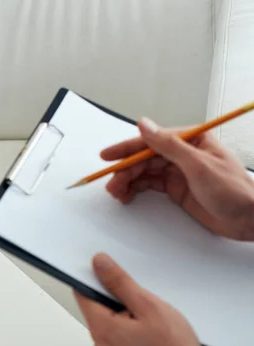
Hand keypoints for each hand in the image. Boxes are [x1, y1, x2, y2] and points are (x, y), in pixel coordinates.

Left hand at [75, 254, 228, 345]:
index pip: (82, 294)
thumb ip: (119, 283)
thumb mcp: (147, 305)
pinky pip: (119, 334)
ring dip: (126, 312)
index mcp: (101, 329)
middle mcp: (100, 344)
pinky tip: (151, 329)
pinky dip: (131, 326)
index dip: (93, 278)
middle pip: (97, 307)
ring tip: (150, 318)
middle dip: (116, 297)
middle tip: (140, 299)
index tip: (106, 269)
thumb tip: (99, 264)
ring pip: (110, 320)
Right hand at [102, 118, 253, 240]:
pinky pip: (150, 186)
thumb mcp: (198, 165)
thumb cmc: (234, 191)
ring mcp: (179, 173)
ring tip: (116, 193)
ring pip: (145, 173)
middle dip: (125, 171)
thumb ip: (168, 145)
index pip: (151, 142)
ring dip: (128, 182)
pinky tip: (127, 196)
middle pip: (144, 159)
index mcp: (190, 141)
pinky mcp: (177, 190)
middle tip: (112, 185)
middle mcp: (182, 155)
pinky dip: (136, 190)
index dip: (126, 149)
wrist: (251, 220)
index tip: (106, 156)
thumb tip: (144, 125)